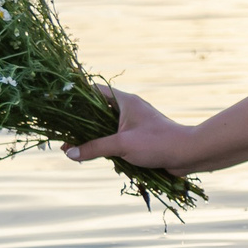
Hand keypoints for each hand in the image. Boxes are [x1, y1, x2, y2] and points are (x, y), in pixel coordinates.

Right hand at [64, 87, 196, 172]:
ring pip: (104, 128)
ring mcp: (133, 124)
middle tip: (62, 137)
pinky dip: (103, 146)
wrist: (188, 154)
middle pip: (95, 112)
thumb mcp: (122, 145)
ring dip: (90, 138)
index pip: (94, 90)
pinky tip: (92, 157)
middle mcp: (128, 109)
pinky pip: (114, 139)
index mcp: (124, 101)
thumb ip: (95, 148)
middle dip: (79, 125)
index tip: (58, 106)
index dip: (75, 96)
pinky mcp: (137, 138)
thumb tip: (69, 153)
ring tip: (72, 149)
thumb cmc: (158, 143)